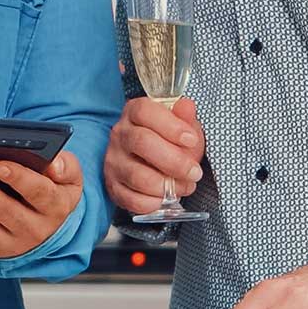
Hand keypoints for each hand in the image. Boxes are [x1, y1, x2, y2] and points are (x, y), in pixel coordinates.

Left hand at [0, 150, 83, 259]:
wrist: (49, 227)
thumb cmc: (54, 191)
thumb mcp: (70, 178)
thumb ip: (66, 166)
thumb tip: (53, 163)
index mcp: (55, 207)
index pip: (39, 193)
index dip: (19, 179)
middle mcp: (33, 230)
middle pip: (3, 211)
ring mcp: (10, 243)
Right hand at [104, 97, 205, 216]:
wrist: (154, 163)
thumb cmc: (169, 141)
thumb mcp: (182, 125)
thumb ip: (185, 117)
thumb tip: (186, 106)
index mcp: (135, 113)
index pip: (145, 112)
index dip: (171, 126)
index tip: (191, 140)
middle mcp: (120, 134)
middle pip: (142, 142)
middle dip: (175, 161)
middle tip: (194, 172)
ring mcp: (113, 160)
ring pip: (137, 175)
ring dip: (166, 186)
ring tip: (184, 186)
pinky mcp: (113, 185)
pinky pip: (131, 198)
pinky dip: (153, 202)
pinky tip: (165, 197)